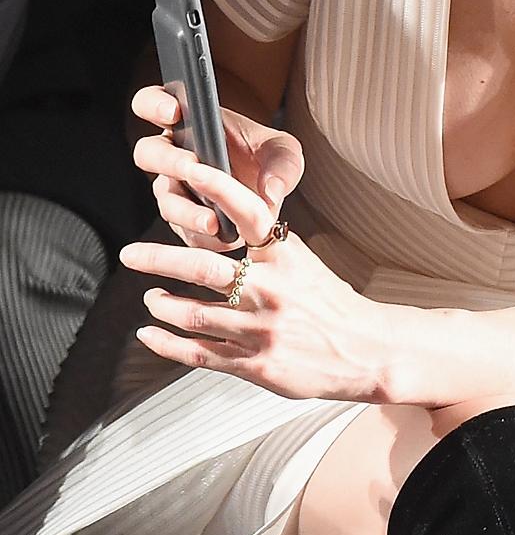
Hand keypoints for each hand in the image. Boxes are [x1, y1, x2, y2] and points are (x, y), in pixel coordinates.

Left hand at [119, 157, 386, 399]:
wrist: (366, 351)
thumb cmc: (331, 302)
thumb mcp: (304, 263)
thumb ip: (267, 247)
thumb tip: (228, 221)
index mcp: (284, 256)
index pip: (248, 213)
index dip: (217, 189)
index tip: (189, 169)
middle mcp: (270, 289)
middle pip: (202, 267)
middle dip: (157, 258)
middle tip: (129, 253)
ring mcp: (260, 329)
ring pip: (192, 313)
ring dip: (162, 304)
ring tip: (150, 297)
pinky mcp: (255, 364)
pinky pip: (198, 352)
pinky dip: (166, 343)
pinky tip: (149, 334)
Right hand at [131, 85, 303, 251]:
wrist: (270, 201)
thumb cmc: (270, 162)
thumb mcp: (286, 154)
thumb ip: (283, 165)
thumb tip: (270, 191)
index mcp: (191, 122)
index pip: (153, 102)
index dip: (154, 104)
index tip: (174, 112)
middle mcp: (174, 153)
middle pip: (146, 152)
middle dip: (167, 159)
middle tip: (191, 167)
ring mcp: (173, 188)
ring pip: (163, 197)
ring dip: (185, 209)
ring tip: (212, 220)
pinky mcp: (180, 220)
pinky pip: (179, 229)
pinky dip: (199, 235)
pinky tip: (222, 237)